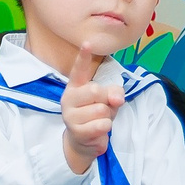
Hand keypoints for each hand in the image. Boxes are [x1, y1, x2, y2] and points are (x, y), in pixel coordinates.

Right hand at [59, 42, 123, 175]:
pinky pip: (102, 124)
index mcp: (76, 87)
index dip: (83, 56)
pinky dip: (106, 127)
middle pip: (96, 91)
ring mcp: (70, 115)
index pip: (79, 70)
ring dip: (107, 117)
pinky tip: (97, 130)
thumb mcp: (108, 99)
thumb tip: (116, 99)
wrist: (84, 141)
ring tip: (98, 121)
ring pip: (102, 109)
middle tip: (102, 108)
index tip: (87, 43)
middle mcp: (68, 98)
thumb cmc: (95, 115)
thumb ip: (114, 92)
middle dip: (107, 101)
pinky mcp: (76, 130)